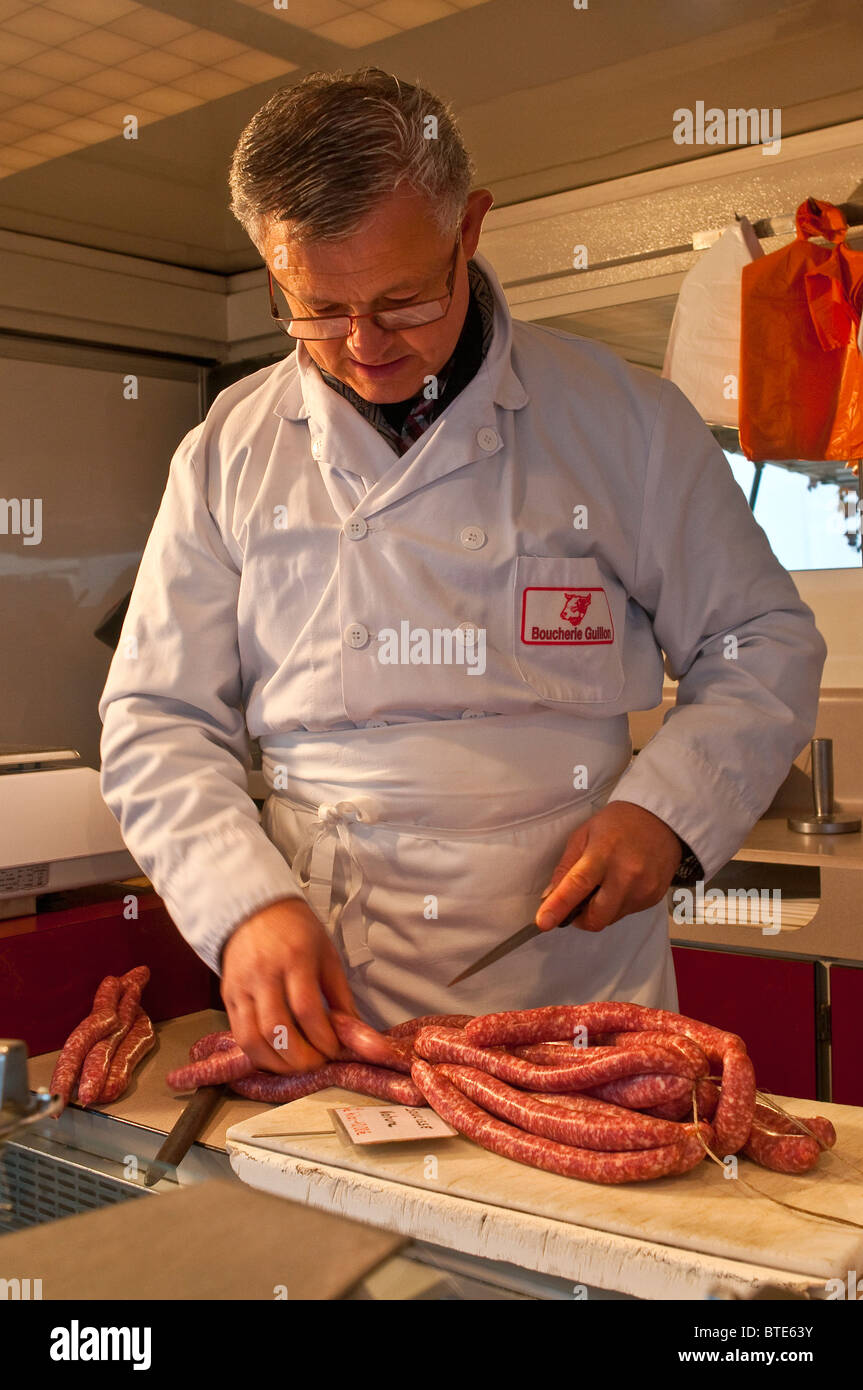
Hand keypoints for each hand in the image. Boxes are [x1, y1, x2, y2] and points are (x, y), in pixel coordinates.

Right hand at [220, 897, 357, 1073]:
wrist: (254, 910)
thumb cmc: (296, 931)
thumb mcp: (327, 954)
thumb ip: (341, 996)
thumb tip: (356, 1034)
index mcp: (294, 958)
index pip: (306, 1009)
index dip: (322, 1038)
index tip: (335, 1050)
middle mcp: (263, 974)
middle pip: (277, 1029)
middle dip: (300, 1058)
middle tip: (318, 1064)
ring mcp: (241, 986)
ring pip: (252, 1039)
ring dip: (277, 1063)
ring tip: (297, 1066)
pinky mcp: (226, 996)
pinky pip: (239, 1035)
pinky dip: (258, 1054)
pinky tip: (276, 1057)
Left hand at [535, 801, 682, 933]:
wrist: (661, 820)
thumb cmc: (619, 823)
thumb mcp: (583, 834)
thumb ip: (566, 867)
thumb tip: (550, 896)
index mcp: (604, 853)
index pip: (578, 884)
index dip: (559, 906)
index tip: (543, 922)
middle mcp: (626, 874)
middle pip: (597, 917)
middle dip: (580, 918)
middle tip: (576, 904)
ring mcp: (643, 888)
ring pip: (610, 918)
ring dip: (599, 910)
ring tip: (604, 884)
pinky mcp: (654, 897)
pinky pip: (626, 913)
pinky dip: (616, 905)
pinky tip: (621, 883)